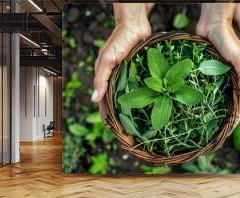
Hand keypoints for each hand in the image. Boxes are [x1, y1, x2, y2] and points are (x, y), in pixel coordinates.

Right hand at [92, 4, 151, 120]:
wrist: (136, 26)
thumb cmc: (119, 40)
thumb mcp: (107, 60)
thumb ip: (100, 79)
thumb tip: (94, 99)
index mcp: (105, 76)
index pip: (103, 99)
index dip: (105, 113)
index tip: (109, 127)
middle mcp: (116, 77)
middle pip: (115, 100)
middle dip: (118, 115)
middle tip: (124, 129)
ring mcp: (127, 75)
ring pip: (127, 96)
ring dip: (129, 108)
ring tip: (134, 122)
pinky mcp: (138, 72)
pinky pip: (138, 87)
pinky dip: (139, 96)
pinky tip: (145, 105)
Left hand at [196, 3, 239, 122]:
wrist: (211, 24)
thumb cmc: (227, 39)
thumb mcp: (238, 57)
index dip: (237, 114)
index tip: (231, 127)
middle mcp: (230, 77)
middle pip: (230, 101)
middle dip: (227, 115)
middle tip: (219, 129)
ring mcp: (219, 75)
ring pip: (219, 95)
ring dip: (216, 107)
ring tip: (209, 122)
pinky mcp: (208, 71)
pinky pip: (208, 86)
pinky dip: (205, 96)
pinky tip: (197, 104)